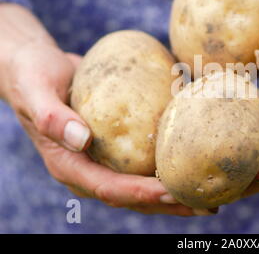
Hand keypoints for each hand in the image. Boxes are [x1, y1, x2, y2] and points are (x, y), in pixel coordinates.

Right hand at [5, 41, 213, 215]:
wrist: (38, 66)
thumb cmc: (33, 76)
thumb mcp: (36, 92)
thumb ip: (52, 118)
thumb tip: (82, 140)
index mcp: (70, 166)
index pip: (111, 188)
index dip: (143, 193)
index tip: (173, 192)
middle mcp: (90, 168)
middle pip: (134, 195)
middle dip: (170, 203)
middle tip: (207, 206)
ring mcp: (104, 160)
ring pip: (143, 183)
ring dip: (175, 191)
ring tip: (210, 193)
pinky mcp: (116, 146)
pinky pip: (144, 159)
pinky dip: (170, 162)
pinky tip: (196, 156)